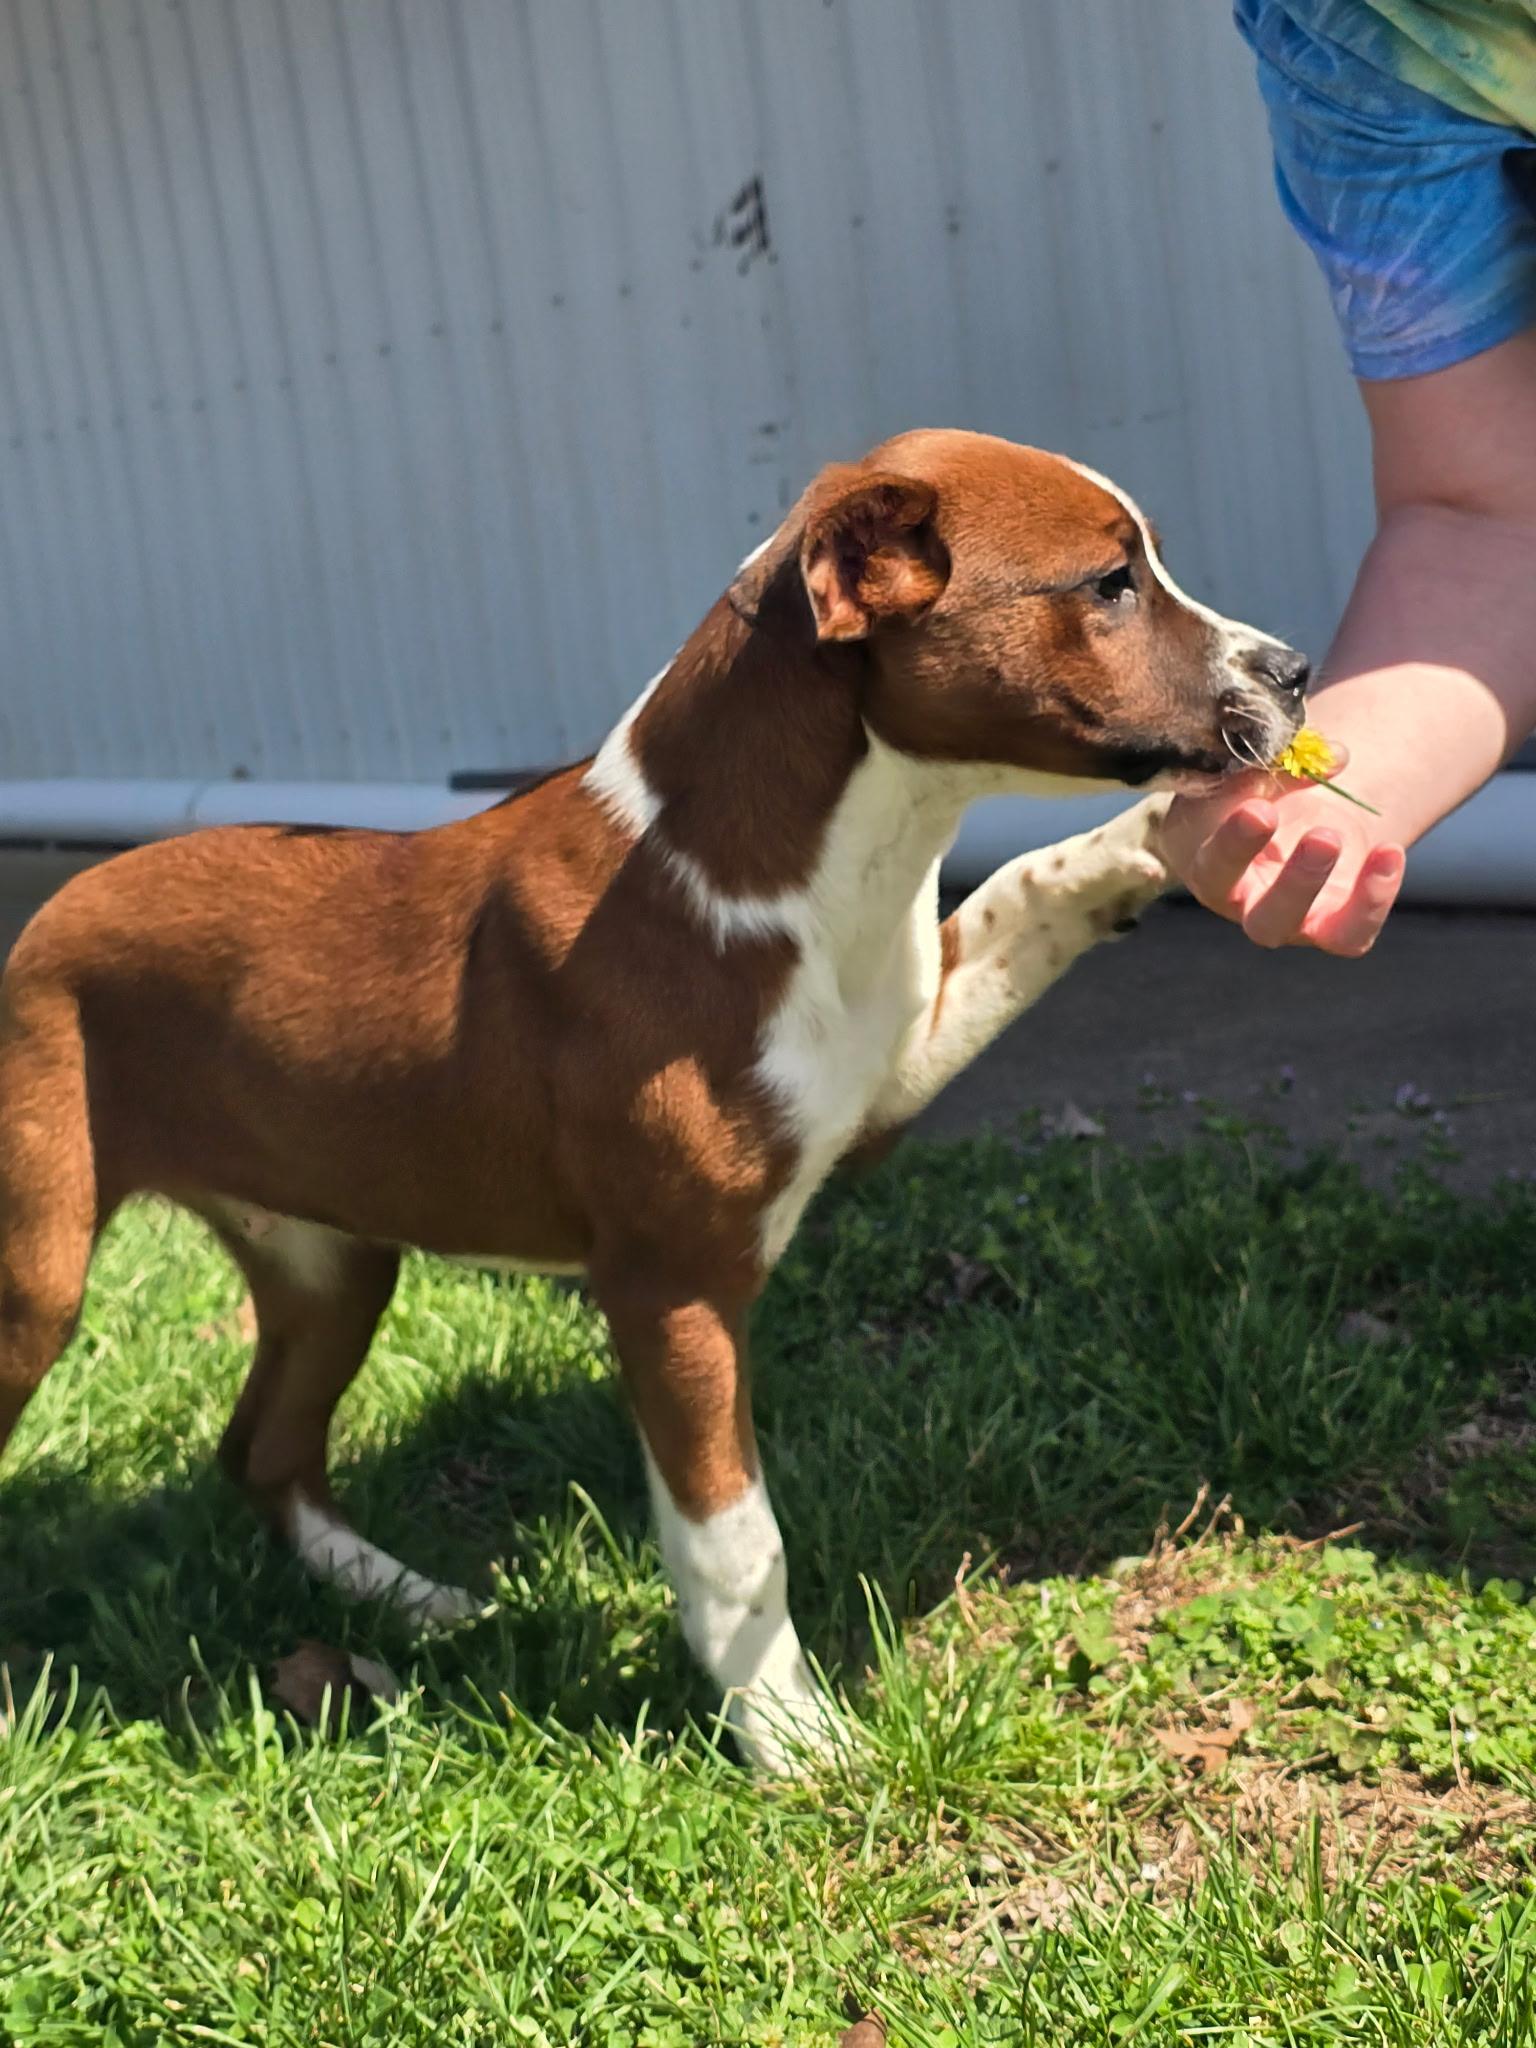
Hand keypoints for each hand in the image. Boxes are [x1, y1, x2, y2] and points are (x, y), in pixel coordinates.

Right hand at [1160, 773, 1405, 954]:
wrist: (1299, 812)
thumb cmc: (1262, 783)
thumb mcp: (1260, 763)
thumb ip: (1284, 759)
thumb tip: (1334, 757)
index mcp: (1199, 855)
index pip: (1211, 858)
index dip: (1234, 841)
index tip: (1261, 811)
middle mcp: (1236, 899)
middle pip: (1255, 913)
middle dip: (1290, 880)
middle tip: (1322, 838)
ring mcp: (1283, 919)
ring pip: (1290, 926)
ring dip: (1317, 890)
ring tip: (1339, 838)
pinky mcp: (1329, 927)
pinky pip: (1350, 933)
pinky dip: (1373, 898)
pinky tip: (1389, 852)